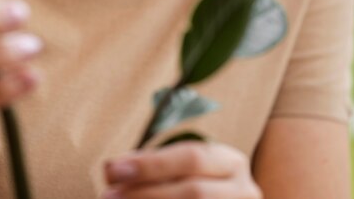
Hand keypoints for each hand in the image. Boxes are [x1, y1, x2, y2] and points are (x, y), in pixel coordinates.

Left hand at [101, 141, 261, 198]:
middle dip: (146, 193)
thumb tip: (112, 169)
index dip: (151, 164)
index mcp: (231, 163)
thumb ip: (152, 165)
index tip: (113, 169)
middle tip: (109, 196)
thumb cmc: (195, 186)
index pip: (191, 158)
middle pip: (194, 193)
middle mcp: (244, 191)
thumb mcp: (182, 170)